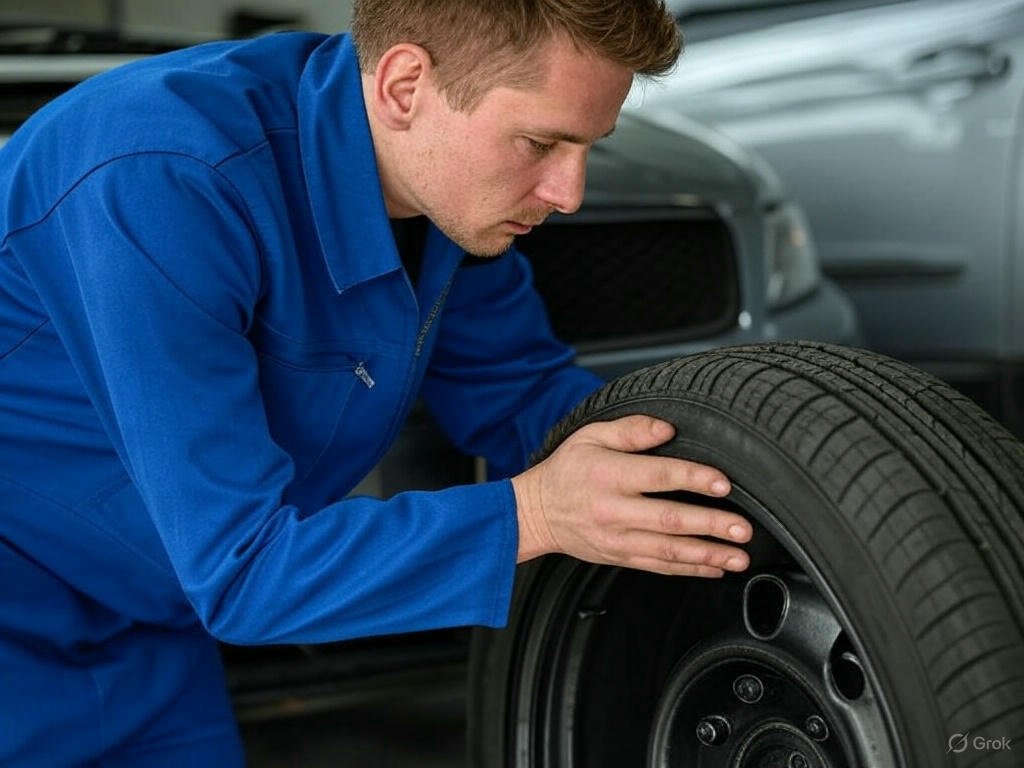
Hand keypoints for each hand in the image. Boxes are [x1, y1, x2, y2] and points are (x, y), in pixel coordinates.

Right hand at [512, 414, 751, 576]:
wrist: (535, 513)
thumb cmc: (567, 470)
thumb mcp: (590, 436)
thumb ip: (630, 430)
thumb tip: (667, 428)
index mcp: (609, 475)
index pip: (658, 476)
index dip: (693, 478)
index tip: (723, 484)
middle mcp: (613, 510)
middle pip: (669, 520)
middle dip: (710, 526)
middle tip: (742, 529)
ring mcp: (617, 539)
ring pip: (668, 550)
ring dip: (708, 555)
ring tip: (738, 557)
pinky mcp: (619, 557)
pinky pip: (659, 567)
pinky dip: (689, 570)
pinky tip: (714, 569)